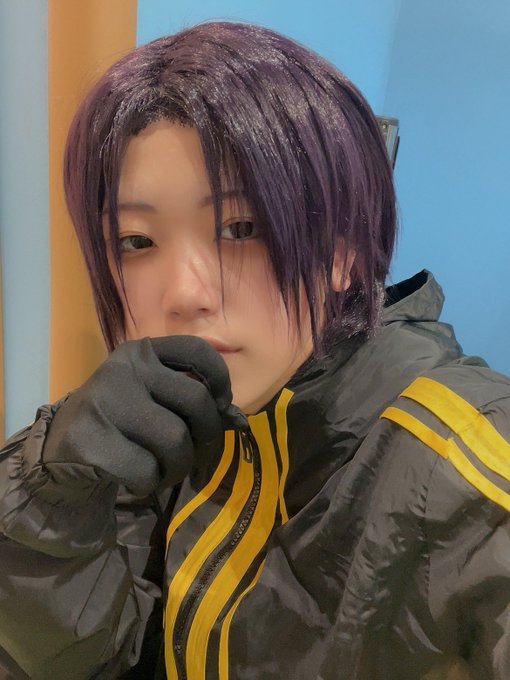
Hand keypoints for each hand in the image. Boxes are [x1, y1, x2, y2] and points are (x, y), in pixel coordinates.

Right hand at [42, 335, 234, 498]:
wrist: (60, 450)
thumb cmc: (120, 422)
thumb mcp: (152, 398)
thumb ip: (190, 400)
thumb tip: (237, 420)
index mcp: (142, 352)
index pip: (198, 350)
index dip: (221, 380)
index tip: (221, 406)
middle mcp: (124, 369)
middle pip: (197, 402)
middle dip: (206, 438)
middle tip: (196, 456)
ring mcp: (105, 402)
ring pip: (176, 441)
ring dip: (178, 467)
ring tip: (162, 470)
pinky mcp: (90, 439)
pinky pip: (147, 470)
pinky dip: (150, 482)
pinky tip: (135, 477)